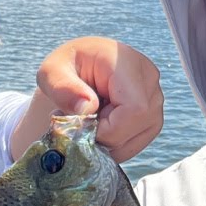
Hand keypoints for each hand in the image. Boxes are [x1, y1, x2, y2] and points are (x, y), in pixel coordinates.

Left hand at [35, 36, 163, 162]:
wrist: (78, 68)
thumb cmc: (64, 68)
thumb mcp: (50, 73)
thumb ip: (63, 89)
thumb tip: (87, 108)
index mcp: (124, 60)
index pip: (135, 107)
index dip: (111, 129)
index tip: (84, 128)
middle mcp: (148, 76)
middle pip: (141, 123)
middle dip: (109, 137)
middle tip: (83, 128)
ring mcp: (155, 95)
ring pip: (143, 134)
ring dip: (113, 143)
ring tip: (91, 127)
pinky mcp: (154, 112)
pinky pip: (141, 139)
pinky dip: (119, 145)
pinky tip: (102, 131)